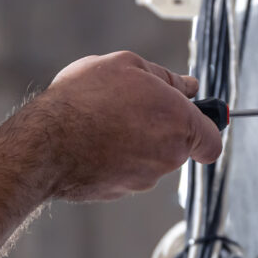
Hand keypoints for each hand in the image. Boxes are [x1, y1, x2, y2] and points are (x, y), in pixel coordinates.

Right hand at [33, 51, 222, 201]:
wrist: (45, 143)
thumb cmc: (85, 100)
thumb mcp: (127, 66)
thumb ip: (166, 77)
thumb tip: (188, 86)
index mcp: (179, 123)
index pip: (212, 141)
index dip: (205, 128)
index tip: (191, 118)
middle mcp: (167, 157)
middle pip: (176, 146)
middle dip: (159, 127)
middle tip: (128, 106)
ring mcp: (142, 179)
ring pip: (148, 159)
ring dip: (134, 142)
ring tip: (102, 121)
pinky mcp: (118, 192)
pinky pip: (124, 172)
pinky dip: (113, 158)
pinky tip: (90, 141)